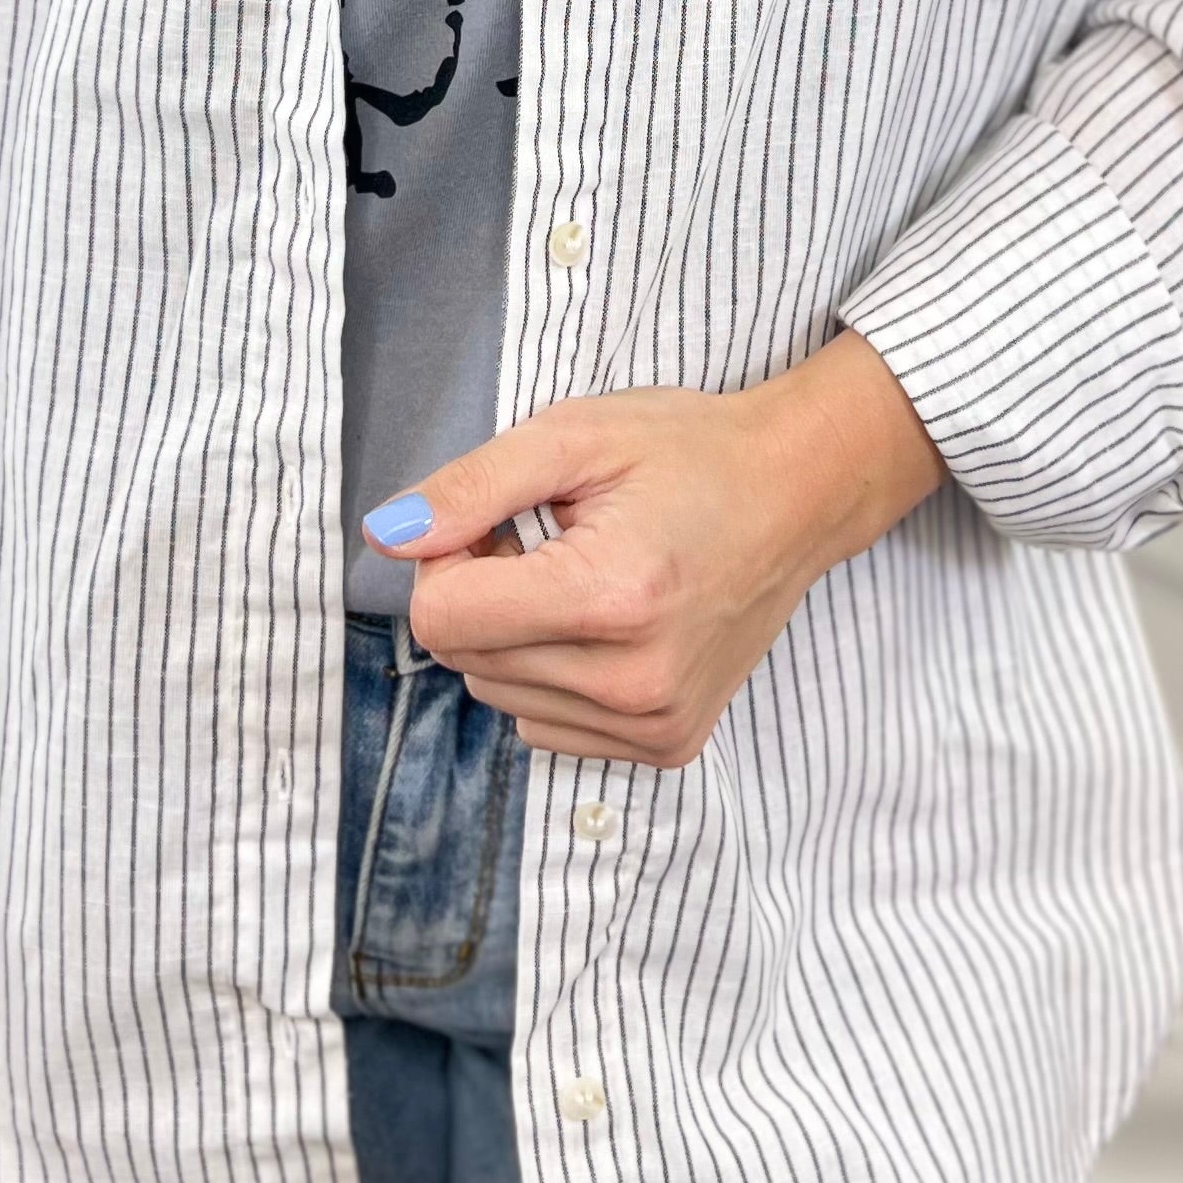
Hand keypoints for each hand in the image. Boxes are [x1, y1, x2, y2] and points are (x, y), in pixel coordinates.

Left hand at [382, 330, 941, 764]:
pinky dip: (552, 676)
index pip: (442, 617)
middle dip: (482, 594)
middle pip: (465, 659)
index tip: (502, 521)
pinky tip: (607, 625)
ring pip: (498, 696)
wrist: (796, 494)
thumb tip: (385, 536)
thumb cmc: (686, 453)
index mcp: (611, 597)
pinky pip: (546, 726)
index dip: (449, 557)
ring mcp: (656, 724)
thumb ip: (471, 487)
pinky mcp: (669, 747)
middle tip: (550, 540)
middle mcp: (635, 682)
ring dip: (516, 638)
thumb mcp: (573, 435)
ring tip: (583, 578)